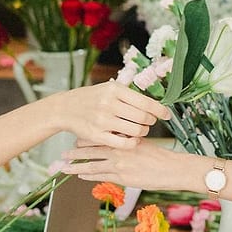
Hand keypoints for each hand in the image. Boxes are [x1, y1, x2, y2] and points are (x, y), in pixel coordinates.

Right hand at [52, 81, 172, 148]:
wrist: (65, 108)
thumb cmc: (90, 98)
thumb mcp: (108, 88)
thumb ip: (128, 95)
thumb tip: (153, 104)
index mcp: (114, 89)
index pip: (145, 102)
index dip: (160, 110)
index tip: (167, 114)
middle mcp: (109, 104)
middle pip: (143, 117)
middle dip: (150, 121)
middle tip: (149, 122)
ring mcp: (103, 120)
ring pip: (136, 130)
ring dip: (143, 132)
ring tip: (139, 130)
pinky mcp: (97, 135)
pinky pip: (124, 143)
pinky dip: (133, 143)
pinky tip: (133, 140)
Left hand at [63, 139, 198, 192]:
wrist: (173, 169)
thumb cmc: (161, 156)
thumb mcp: (143, 142)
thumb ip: (127, 141)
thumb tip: (115, 138)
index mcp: (124, 138)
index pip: (100, 135)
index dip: (86, 138)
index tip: (76, 138)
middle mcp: (119, 149)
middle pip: (91, 149)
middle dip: (75, 152)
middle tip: (63, 153)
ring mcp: (119, 164)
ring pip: (92, 164)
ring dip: (76, 165)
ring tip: (64, 166)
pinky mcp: (122, 177)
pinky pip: (101, 175)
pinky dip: (89, 174)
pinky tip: (80, 174)